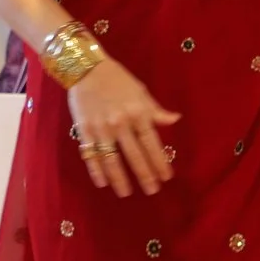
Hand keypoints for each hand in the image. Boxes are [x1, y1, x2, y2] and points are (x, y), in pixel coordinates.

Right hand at [68, 61, 180, 196]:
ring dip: (120, 179)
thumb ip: (155, 110)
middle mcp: (120, 123)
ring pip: (112, 159)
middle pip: (135, 155)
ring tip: (126, 193)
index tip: (166, 177)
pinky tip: (103, 183)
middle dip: (144, 175)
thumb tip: (174, 119)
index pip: (152, 143)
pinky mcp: (84, 130)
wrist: (86, 68)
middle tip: (152, 190)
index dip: (159, 161)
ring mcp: (101, 128)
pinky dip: (96, 170)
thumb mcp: (140, 92)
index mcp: (138, 113)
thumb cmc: (117, 79)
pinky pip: (91, 154)